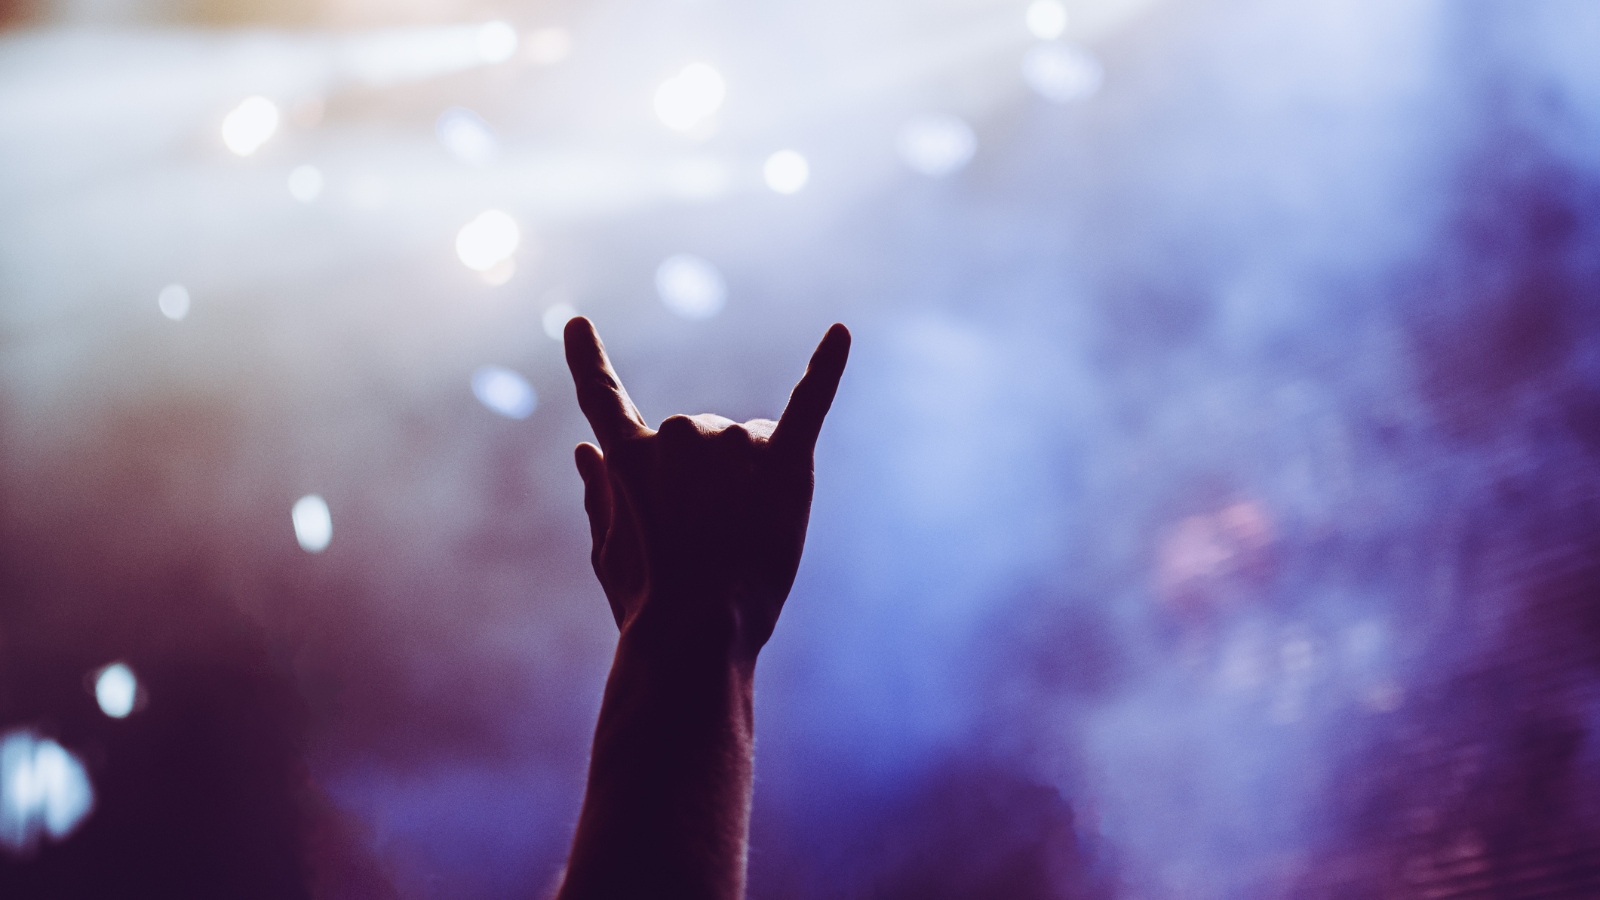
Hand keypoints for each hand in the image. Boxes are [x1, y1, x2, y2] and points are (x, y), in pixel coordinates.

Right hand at [564, 317, 849, 659]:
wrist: (696, 634)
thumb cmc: (647, 605)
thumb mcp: (608, 554)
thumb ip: (597, 497)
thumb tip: (581, 450)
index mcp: (628, 455)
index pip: (602, 398)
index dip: (589, 360)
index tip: (578, 323)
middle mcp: (679, 434)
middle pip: (701, 438)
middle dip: (708, 482)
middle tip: (706, 540)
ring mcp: (731, 444)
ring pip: (750, 443)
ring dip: (750, 483)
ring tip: (739, 537)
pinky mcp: (786, 464)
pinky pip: (809, 405)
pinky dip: (826, 367)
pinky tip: (839, 333)